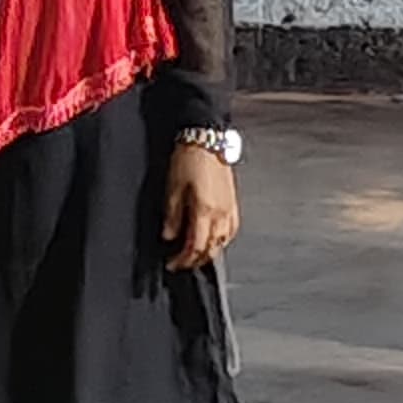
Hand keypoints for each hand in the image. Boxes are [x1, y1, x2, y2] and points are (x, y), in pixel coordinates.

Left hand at [162, 144, 241, 270]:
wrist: (207, 138)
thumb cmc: (189, 158)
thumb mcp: (172, 188)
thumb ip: (171, 216)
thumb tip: (169, 236)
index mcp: (204, 210)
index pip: (195, 247)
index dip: (182, 260)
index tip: (172, 264)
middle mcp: (221, 213)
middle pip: (211, 249)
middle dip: (195, 261)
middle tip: (181, 263)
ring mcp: (230, 208)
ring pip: (223, 242)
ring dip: (209, 252)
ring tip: (195, 254)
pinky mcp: (233, 202)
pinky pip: (231, 230)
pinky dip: (222, 240)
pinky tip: (215, 239)